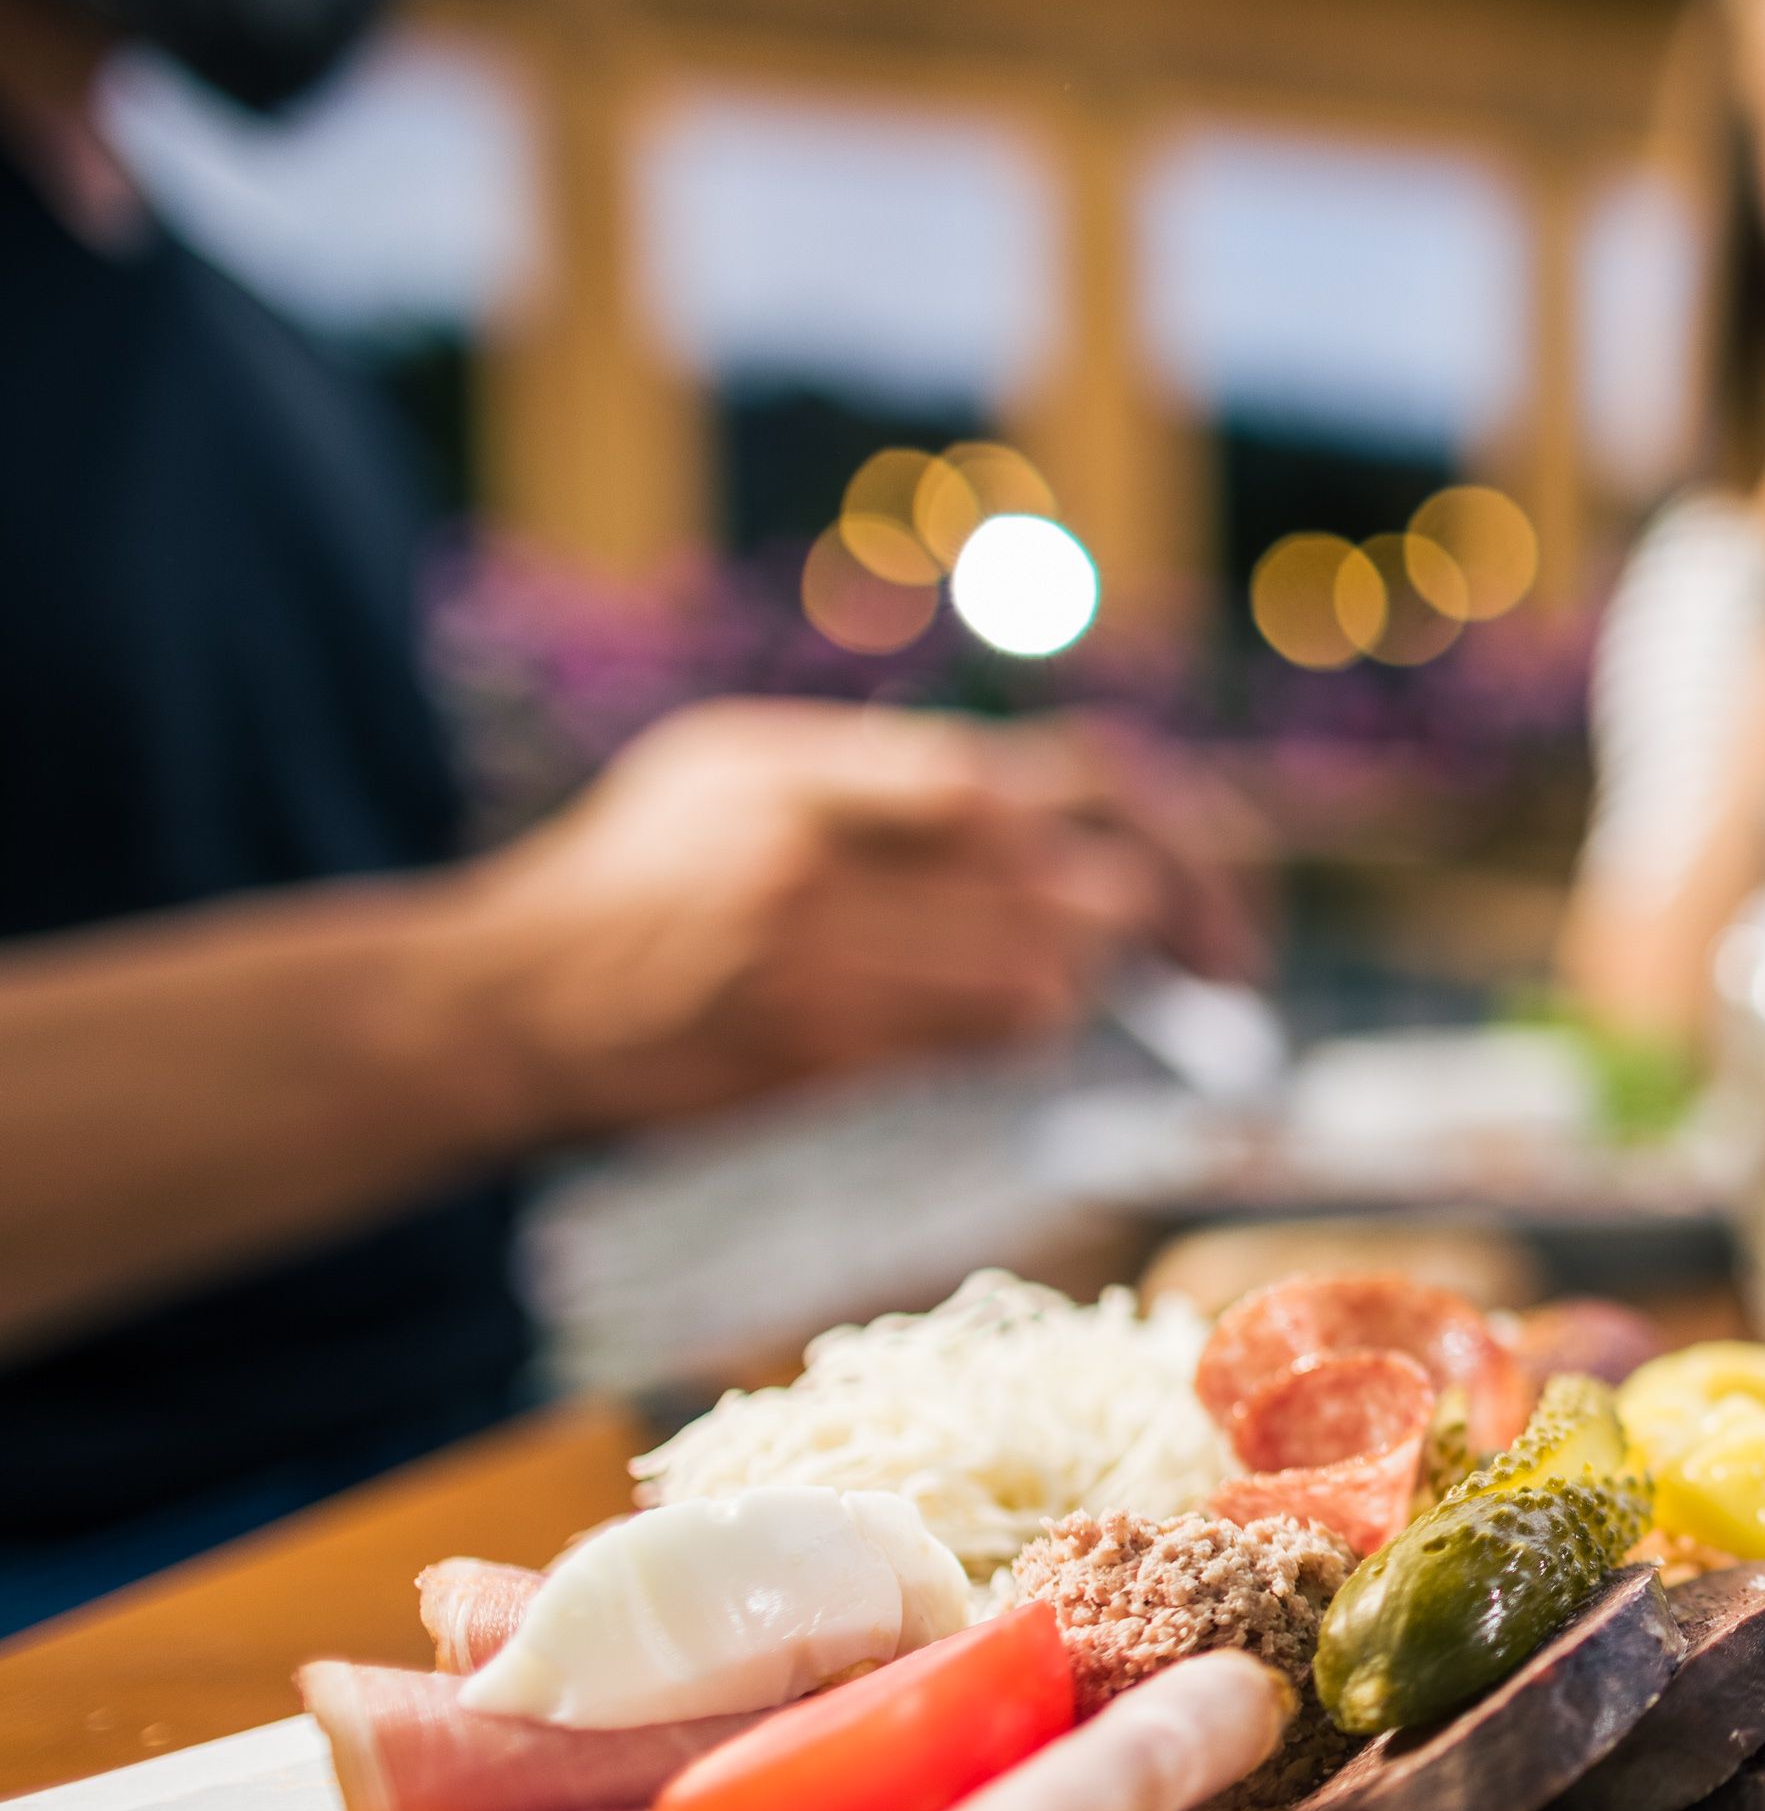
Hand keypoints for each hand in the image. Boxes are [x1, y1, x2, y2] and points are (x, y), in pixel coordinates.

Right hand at [446, 700, 1267, 1135]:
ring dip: (1099, 976)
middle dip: (1162, 909)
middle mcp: (813, 845)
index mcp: (805, 766)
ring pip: (1041, 957)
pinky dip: (1037, 1022)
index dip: (1143, 820)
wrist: (503, 1007)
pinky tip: (1034, 1017)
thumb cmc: (631, 883)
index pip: (1023, 777)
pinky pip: (983, 1032)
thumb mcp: (728, 772)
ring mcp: (810, 950)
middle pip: (1059, 867)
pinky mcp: (811, 1044)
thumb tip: (1036, 800)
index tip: (1191, 864)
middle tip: (1214, 948)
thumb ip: (871, 773)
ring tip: (1103, 978)